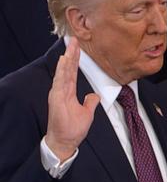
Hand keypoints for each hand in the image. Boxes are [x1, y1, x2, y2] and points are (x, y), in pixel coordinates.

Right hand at [45, 37, 99, 161]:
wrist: (65, 142)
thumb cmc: (73, 129)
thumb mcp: (87, 113)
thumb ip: (90, 102)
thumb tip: (94, 95)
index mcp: (68, 92)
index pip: (72, 72)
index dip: (75, 60)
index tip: (78, 47)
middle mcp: (62, 90)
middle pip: (67, 68)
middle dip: (72, 54)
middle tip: (75, 39)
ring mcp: (58, 93)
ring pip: (63, 72)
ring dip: (67, 58)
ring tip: (71, 45)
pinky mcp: (57, 98)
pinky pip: (60, 81)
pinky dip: (62, 70)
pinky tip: (64, 60)